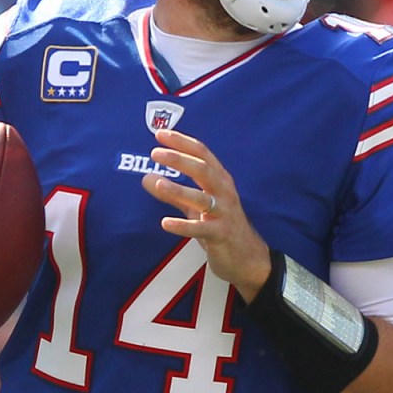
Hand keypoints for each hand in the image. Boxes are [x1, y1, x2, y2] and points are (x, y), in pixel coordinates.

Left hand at [142, 129, 271, 298]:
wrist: (247, 258)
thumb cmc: (220, 226)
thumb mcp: (196, 206)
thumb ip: (173, 192)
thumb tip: (146, 178)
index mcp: (220, 180)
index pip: (202, 154)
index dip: (182, 142)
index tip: (160, 134)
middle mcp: (225, 193)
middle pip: (203, 170)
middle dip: (179, 159)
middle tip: (156, 153)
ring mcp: (224, 214)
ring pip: (202, 198)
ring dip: (179, 190)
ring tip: (158, 184)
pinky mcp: (222, 235)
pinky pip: (201, 229)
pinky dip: (183, 226)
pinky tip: (165, 223)